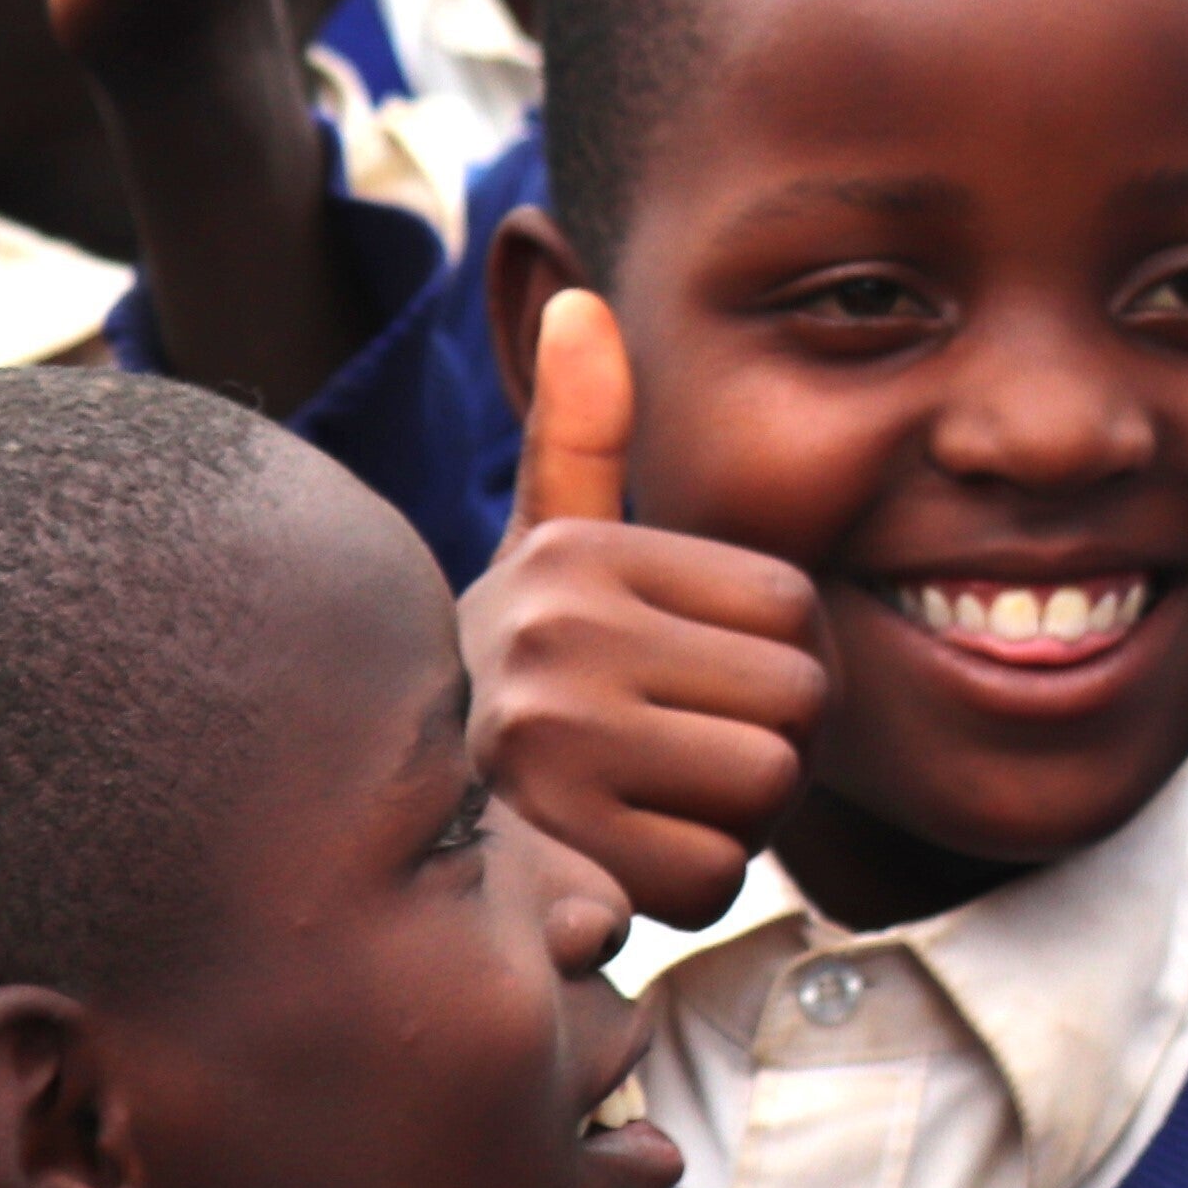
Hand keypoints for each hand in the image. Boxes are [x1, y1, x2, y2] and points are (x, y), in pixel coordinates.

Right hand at [467, 288, 829, 926]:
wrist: (387, 825)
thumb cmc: (515, 681)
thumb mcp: (546, 553)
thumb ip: (578, 435)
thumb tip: (582, 303)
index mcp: (573, 558)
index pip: (798, 611)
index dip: (768, 663)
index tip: (680, 682)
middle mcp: (548, 633)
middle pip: (799, 700)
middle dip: (758, 744)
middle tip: (664, 754)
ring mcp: (541, 741)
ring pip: (767, 786)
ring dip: (726, 817)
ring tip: (636, 800)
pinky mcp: (551, 852)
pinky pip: (715, 872)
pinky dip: (682, 884)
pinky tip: (613, 860)